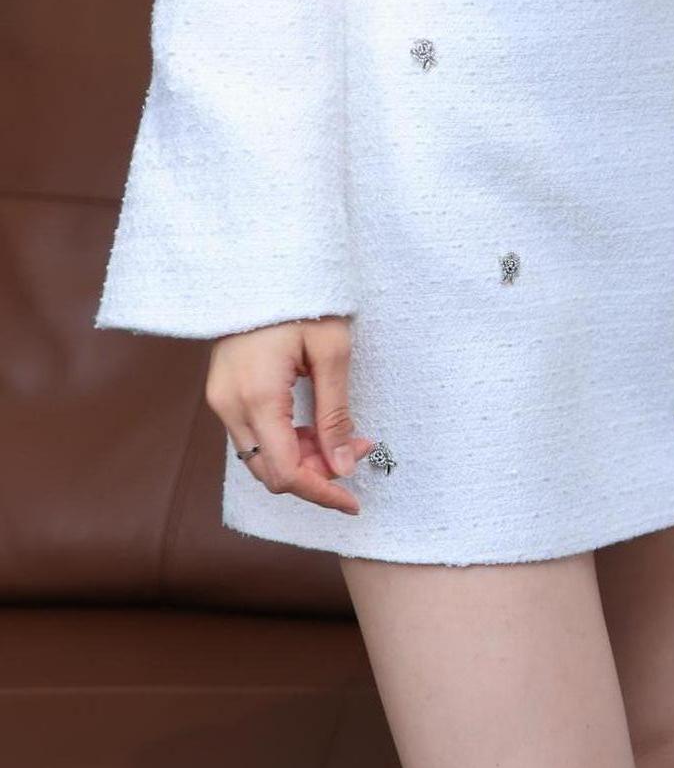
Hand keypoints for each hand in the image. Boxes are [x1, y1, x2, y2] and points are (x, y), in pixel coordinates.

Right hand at [206, 317, 374, 515]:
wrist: (257, 266)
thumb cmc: (300, 298)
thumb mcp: (331, 350)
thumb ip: (335, 412)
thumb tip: (343, 464)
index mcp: (257, 397)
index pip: (286, 473)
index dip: (321, 493)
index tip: (354, 501)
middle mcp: (230, 407)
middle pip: (271, 472)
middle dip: (317, 474)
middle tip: (358, 450)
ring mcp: (221, 401)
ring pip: (261, 458)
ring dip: (302, 459)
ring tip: (343, 437)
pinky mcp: (223, 394)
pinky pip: (253, 437)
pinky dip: (285, 442)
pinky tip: (314, 427)